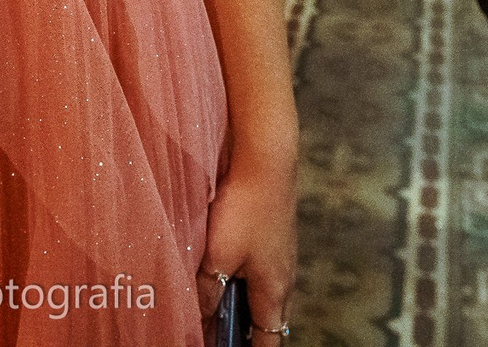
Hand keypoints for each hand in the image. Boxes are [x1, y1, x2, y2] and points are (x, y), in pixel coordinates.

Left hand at [199, 159, 297, 334]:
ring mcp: (283, 257)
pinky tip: (227, 271)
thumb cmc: (244, 207)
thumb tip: (201, 319)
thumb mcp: (217, 256)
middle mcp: (285, 279)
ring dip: (245, 306)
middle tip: (219, 334)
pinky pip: (263, 273)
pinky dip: (246, 282)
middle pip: (270, 321)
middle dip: (247, 333)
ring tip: (218, 309)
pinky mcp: (276, 237)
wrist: (267, 160)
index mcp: (274, 292)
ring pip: (266, 296)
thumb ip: (208, 291)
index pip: (269, 341)